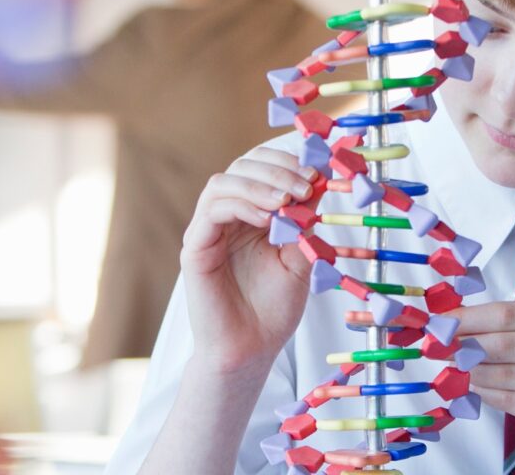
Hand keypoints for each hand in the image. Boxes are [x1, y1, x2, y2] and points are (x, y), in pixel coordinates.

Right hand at [180, 147, 319, 372]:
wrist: (252, 350)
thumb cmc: (273, 308)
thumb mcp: (301, 257)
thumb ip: (305, 222)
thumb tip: (320, 183)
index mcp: (250, 214)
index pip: (261, 168)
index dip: (288, 163)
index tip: (317, 174)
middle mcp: (226, 216)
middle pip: (241, 166)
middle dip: (277, 170)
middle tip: (306, 184)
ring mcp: (207, 230)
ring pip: (222, 182)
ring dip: (259, 184)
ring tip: (287, 200)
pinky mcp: (195, 248)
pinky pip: (211, 212)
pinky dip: (240, 205)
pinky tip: (266, 218)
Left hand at [452, 300, 514, 452]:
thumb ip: (502, 329)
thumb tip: (450, 325)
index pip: (507, 313)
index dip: (469, 319)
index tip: (441, 324)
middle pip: (505, 344)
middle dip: (465, 347)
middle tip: (439, 349)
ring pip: (506, 375)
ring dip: (473, 373)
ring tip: (455, 370)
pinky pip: (511, 400)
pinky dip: (486, 394)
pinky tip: (474, 388)